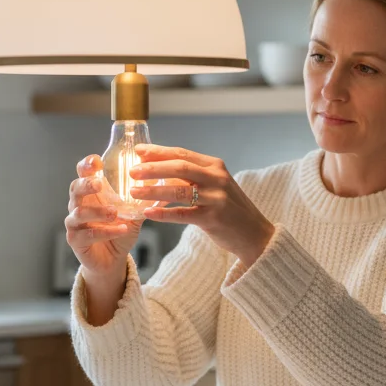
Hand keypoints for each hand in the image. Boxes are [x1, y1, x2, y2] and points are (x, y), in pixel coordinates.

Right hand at [65, 154, 141, 284]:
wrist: (112, 259)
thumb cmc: (119, 230)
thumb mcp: (134, 212)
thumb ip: (144, 199)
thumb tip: (165, 183)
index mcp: (91, 193)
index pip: (83, 173)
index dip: (87, 165)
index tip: (97, 161)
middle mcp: (78, 205)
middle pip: (75, 188)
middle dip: (86, 184)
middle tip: (100, 184)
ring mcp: (74, 223)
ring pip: (79, 213)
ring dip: (98, 212)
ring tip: (114, 213)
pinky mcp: (76, 241)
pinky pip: (88, 234)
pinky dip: (105, 232)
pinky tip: (121, 230)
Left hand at [128, 145, 275, 267]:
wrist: (254, 233)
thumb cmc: (230, 209)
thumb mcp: (215, 185)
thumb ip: (193, 177)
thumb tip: (159, 169)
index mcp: (215, 166)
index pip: (182, 154)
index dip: (158, 152)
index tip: (138, 151)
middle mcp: (217, 178)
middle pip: (179, 167)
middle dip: (152, 168)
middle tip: (132, 171)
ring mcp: (216, 198)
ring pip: (179, 190)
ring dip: (153, 191)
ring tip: (134, 192)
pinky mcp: (213, 218)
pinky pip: (183, 214)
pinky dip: (164, 213)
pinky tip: (148, 213)